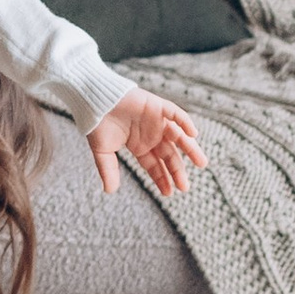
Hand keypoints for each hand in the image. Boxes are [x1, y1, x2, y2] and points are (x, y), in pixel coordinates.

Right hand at [88, 90, 207, 200]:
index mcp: (140, 146)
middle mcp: (151, 135)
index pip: (155, 165)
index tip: (169, 193)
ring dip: (190, 149)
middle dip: (177, 170)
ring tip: (201, 163)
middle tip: (185, 187)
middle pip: (169, 155)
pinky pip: (175, 114)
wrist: (93, 100)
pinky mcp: (157, 106)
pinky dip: (185, 122)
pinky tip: (193, 133)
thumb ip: (108, 170)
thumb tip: (109, 191)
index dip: (162, 178)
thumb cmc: (97, 123)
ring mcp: (156, 120)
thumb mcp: (103, 151)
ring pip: (178, 136)